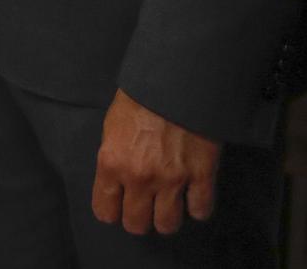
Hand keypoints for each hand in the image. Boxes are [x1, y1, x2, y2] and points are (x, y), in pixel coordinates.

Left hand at [92, 90, 219, 234]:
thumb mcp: (111, 127)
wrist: (173, 81)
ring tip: (167, 207)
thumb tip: (115, 181)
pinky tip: (193, 198)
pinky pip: (200, 210)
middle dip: (139, 219)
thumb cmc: (138, 99)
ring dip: (166, 219)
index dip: (111, 212)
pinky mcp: (201, 174)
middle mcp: (140, 177)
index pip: (105, 210)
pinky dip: (197, 208)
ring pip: (167, 225)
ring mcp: (172, 179)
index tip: (117, 208)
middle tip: (143, 208)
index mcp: (112, 163)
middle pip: (137, 224)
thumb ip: (113, 159)